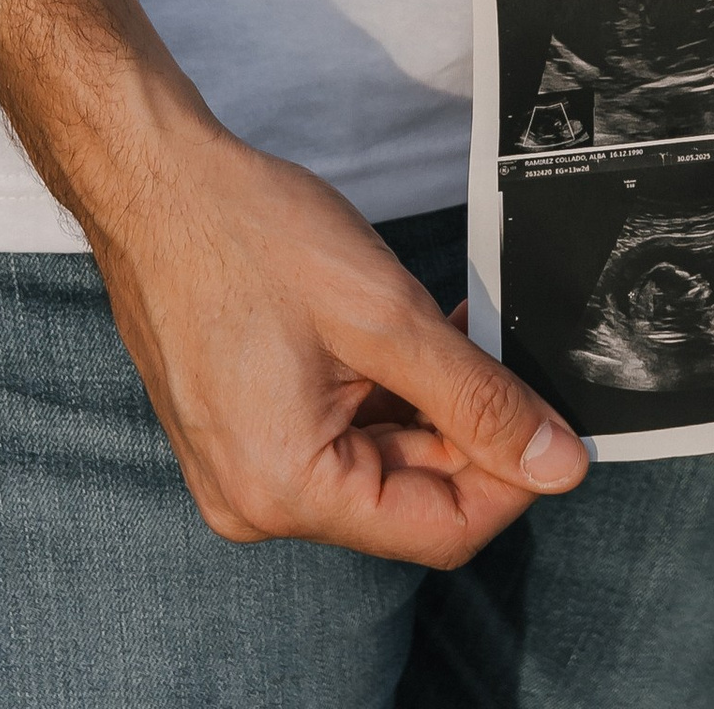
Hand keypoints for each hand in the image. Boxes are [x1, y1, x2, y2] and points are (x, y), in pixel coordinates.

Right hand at [86, 95, 586, 565]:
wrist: (154, 183)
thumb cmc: (247, 235)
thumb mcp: (386, 315)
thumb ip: (478, 398)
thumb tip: (558, 467)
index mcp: (285, 492)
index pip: (438, 531)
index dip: (512, 479)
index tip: (559, 427)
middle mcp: (256, 502)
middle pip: (406, 499)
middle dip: (466, 430)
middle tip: (496, 348)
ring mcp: (242, 469)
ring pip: (374, 464)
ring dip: (425, 405)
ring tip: (444, 324)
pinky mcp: (240, 432)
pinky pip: (333, 437)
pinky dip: (380, 394)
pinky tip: (400, 334)